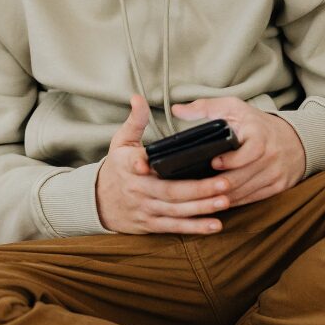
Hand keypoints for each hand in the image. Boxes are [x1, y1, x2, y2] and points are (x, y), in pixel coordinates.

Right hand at [95, 94, 234, 234]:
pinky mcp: (152, 224)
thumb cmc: (117, 167)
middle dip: (197, 189)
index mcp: (127, 165)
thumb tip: (138, 97)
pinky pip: (176, 227)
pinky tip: (215, 225)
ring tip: (225, 201)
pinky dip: (195, 227)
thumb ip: (134, 121)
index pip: (133, 163)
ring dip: (202, 208)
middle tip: (224, 183)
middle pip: (169, 191)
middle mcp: (137, 189)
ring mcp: (145, 208)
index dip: (140, 164)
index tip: (146, 164)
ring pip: (176, 210)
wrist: (100, 202)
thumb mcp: (120, 141)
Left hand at [170, 97, 306, 208]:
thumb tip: (177, 109)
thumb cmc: (256, 123)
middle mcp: (271, 155)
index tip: (213, 162)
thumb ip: (205, 107)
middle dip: (221, 184)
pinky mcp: (279, 186)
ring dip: (225, 196)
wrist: (295, 139)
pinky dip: (236, 201)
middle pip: (244, 176)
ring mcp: (276, 173)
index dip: (231, 160)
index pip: (250, 151)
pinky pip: (254, 198)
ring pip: (247, 190)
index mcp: (260, 134)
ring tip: (204, 197)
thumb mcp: (234, 108)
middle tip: (199, 187)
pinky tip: (220, 201)